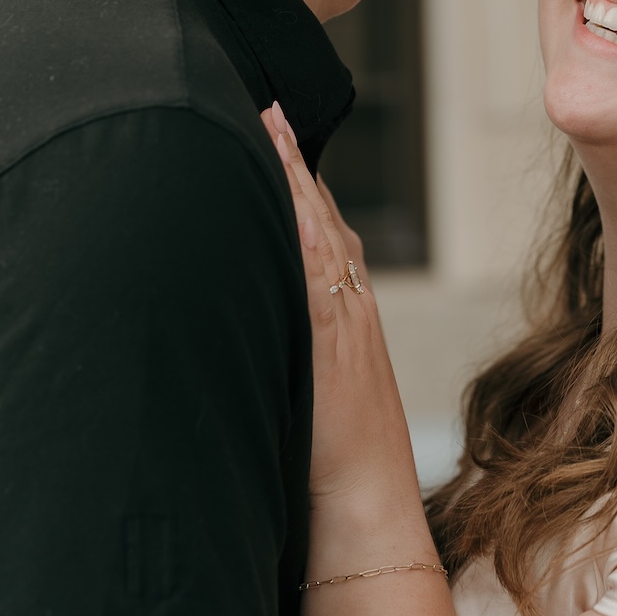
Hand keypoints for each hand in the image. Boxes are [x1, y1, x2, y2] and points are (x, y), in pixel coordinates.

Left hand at [263, 104, 416, 514]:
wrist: (366, 507)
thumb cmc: (332, 468)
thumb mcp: (309, 397)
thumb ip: (286, 359)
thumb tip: (250, 339)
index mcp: (345, 320)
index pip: (324, 236)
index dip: (301, 187)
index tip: (278, 141)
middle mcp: (350, 308)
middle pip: (322, 218)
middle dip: (294, 163)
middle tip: (268, 108)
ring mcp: (343, 318)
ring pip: (319, 230)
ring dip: (294, 176)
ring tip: (269, 123)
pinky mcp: (331, 338)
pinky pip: (317, 267)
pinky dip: (304, 225)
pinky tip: (284, 192)